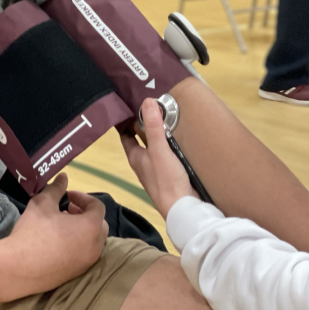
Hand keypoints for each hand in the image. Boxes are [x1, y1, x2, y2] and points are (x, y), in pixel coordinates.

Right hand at [0, 174, 107, 299]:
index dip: (83, 198)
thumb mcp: (43, 204)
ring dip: (82, 229)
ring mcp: (86, 262)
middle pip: (99, 225)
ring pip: (93, 241)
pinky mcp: (76, 274)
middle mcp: (94, 246)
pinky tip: (57, 242)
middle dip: (86, 214)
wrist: (17, 268)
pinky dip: (77, 245)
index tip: (67, 196)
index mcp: (91, 227)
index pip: (97, 207)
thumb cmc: (33, 232)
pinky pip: (84, 255)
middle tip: (67, 209)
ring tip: (61, 225)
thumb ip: (56, 189)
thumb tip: (63, 177)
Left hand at [121, 99, 197, 217]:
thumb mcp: (159, 150)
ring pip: (154, 146)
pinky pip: (167, 154)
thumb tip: (147, 101)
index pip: (126, 135)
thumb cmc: (166, 181)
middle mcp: (144, 162)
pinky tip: (179, 139)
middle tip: (150, 105)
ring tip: (165, 117)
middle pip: (141, 139)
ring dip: (158, 134)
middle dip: (144, 124)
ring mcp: (157, 169)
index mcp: (136, 157)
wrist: (182, 208)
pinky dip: (170, 144)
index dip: (126, 121)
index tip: (128, 105)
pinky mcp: (170, 174)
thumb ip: (154, 127)